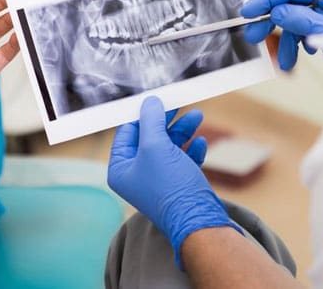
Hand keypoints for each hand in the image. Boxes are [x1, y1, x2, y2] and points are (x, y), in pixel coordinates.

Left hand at [108, 96, 238, 268]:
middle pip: (149, 137)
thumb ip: (150, 119)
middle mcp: (137, 175)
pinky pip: (182, 160)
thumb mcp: (155, 145)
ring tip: (197, 116)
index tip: (157, 99)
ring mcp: (158, 180)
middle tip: (179, 103)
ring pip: (168, 146)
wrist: (199, 222)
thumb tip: (149, 101)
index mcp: (121, 168)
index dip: (142, 114)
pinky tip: (201, 143)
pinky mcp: (178, 185)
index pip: (127, 132)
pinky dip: (191, 149)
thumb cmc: (170, 186)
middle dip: (166, 120)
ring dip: (183, 130)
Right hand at [241, 0, 322, 72]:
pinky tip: (302, 56)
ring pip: (301, 21)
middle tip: (253, 37)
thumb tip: (277, 13)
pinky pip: (312, 31)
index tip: (248, 12)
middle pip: (293, 4)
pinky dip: (302, 44)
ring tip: (285, 62)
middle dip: (272, 22)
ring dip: (288, 42)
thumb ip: (304, 20)